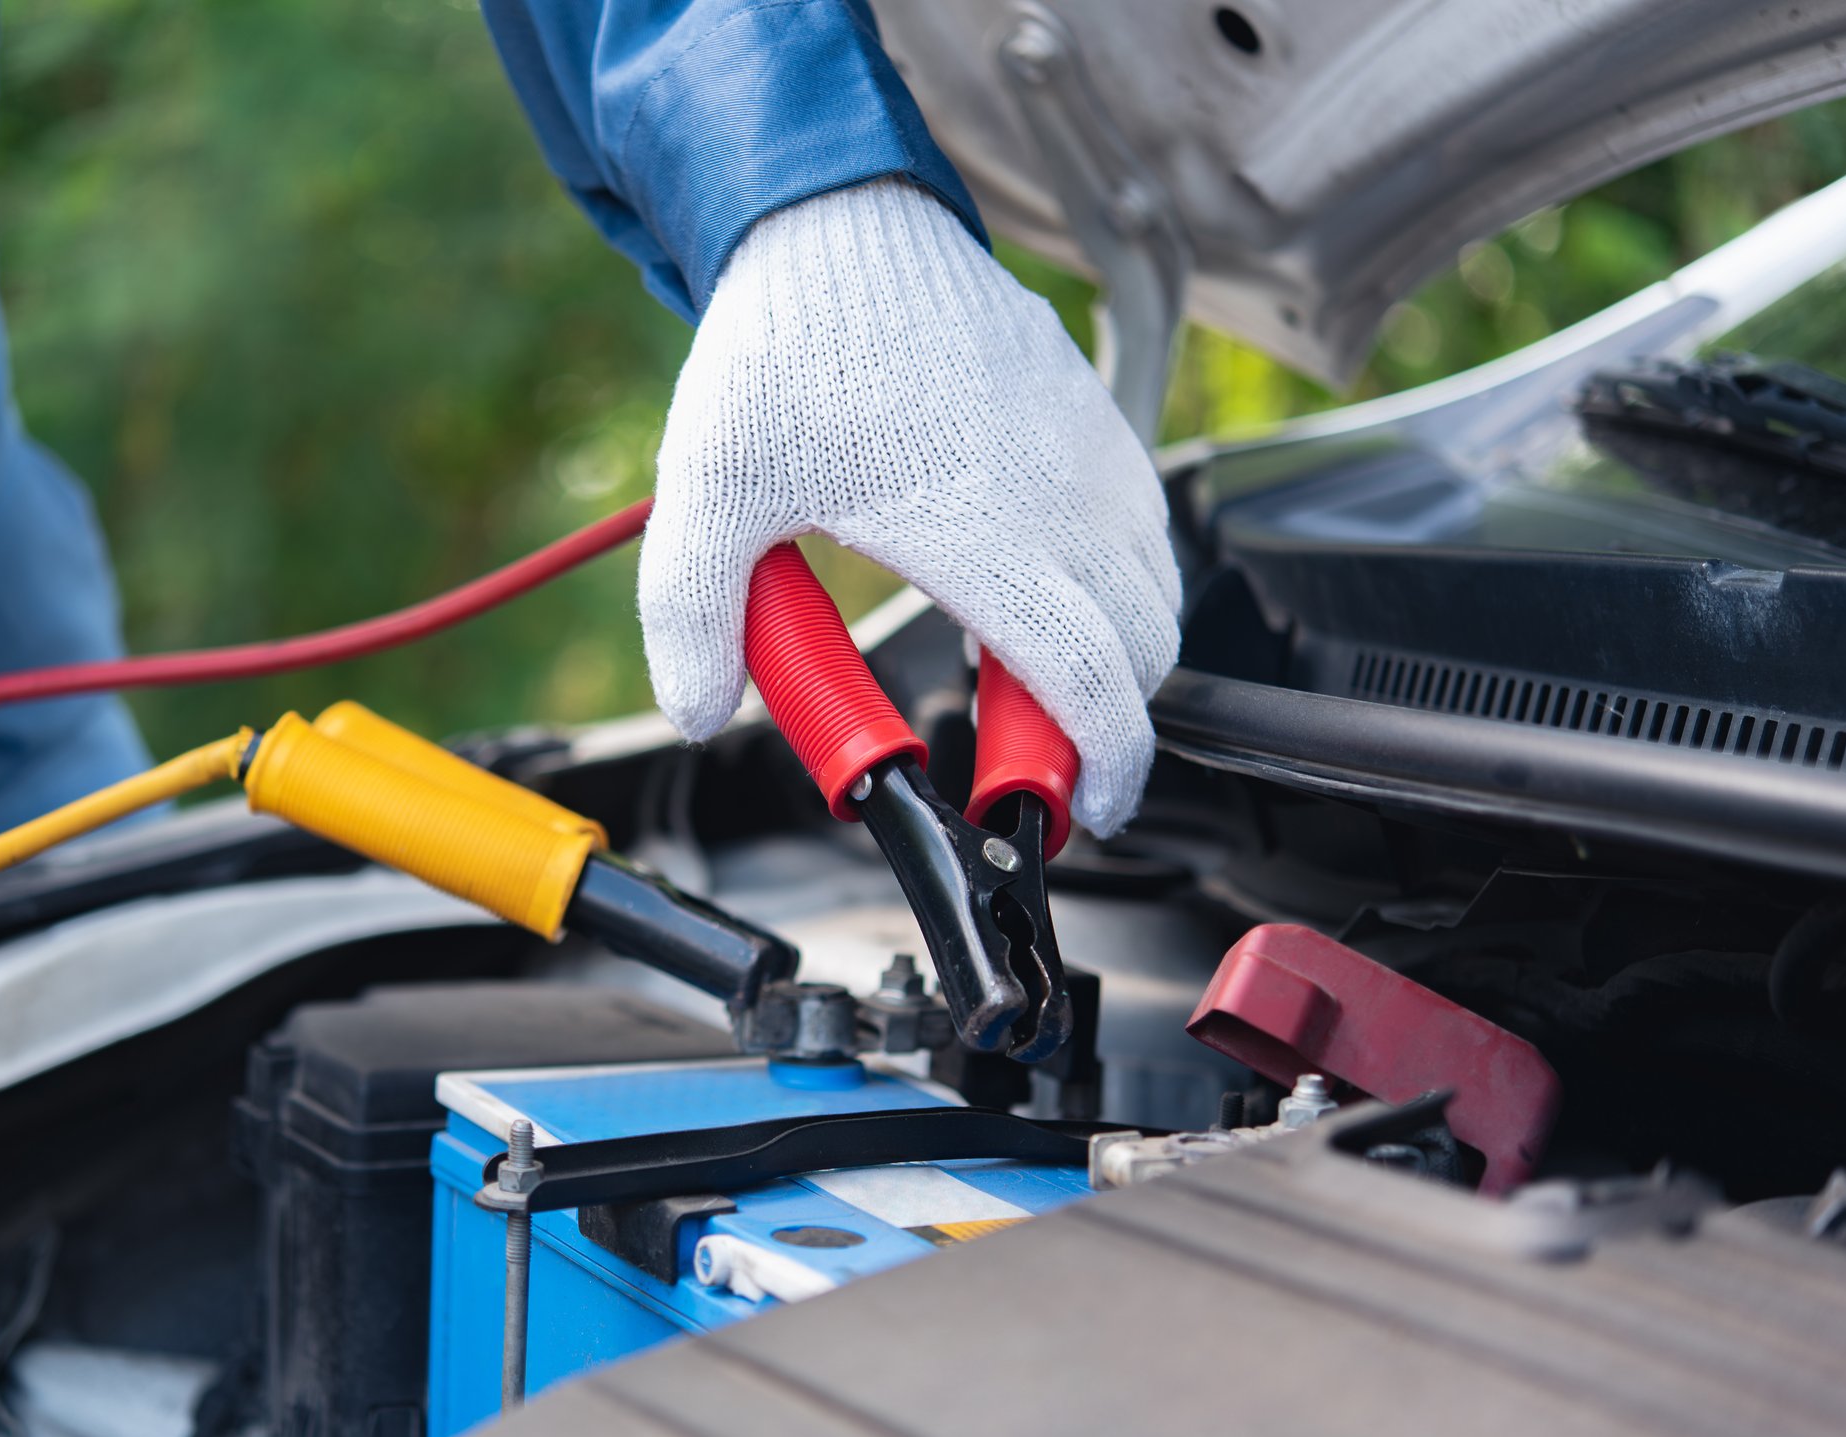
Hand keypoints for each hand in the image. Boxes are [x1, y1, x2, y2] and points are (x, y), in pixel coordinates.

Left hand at [639, 179, 1180, 837]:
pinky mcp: (1090, 409)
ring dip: (1115, 645)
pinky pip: (1140, 519)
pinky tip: (1036, 578)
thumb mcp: (707, 495)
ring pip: (1154, 583)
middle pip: (1146, 646)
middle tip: (1026, 749)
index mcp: (984, 532)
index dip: (1107, 768)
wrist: (833, 219)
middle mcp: (1062, 492)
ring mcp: (1088, 445)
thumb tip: (701, 711)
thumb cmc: (782, 348)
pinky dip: (1116, 575)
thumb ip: (692, 618)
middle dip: (1106, 718)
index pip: (1093, 682)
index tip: (1086, 808)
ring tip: (1025, 669)